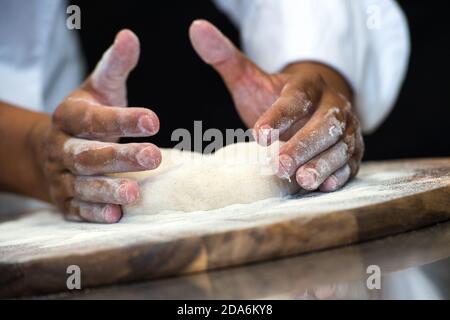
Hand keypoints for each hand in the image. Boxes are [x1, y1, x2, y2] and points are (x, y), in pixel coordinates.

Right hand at [32, 30, 160, 222]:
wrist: (56, 150)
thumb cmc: (87, 118)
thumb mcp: (99, 90)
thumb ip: (115, 67)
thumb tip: (130, 36)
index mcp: (68, 117)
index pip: (93, 119)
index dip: (122, 119)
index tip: (154, 119)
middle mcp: (61, 148)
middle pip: (88, 155)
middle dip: (120, 157)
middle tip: (154, 156)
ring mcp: (60, 177)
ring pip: (82, 184)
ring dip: (108, 189)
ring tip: (136, 192)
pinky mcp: (65, 201)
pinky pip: (78, 209)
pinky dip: (96, 213)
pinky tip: (117, 215)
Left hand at [189, 20, 363, 190]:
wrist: (315, 103)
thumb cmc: (277, 96)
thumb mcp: (253, 78)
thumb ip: (227, 59)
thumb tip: (196, 29)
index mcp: (308, 84)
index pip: (296, 99)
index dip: (279, 116)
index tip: (259, 135)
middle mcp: (333, 105)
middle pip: (325, 124)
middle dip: (303, 145)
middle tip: (279, 166)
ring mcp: (347, 128)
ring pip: (341, 145)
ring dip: (323, 164)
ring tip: (303, 181)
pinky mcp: (352, 149)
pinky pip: (351, 162)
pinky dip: (340, 174)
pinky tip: (325, 186)